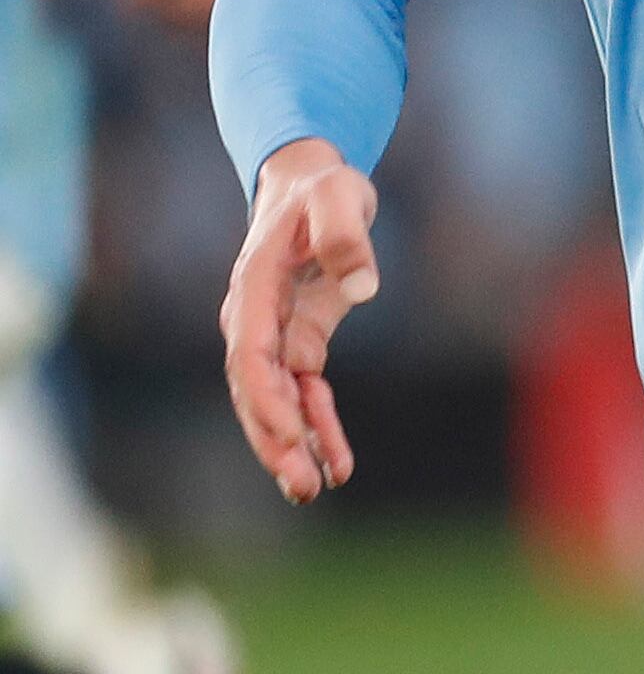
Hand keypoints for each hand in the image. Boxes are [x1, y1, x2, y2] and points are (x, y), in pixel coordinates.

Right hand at [221, 141, 379, 505]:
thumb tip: (362, 287)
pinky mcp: (297, 341)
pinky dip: (319, 426)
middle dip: (275, 439)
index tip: (290, 435)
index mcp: (254, 284)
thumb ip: (347, 236)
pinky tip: (338, 462)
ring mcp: (273, 333)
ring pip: (277, 401)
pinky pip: (303, 393)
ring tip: (314, 489)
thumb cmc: (322, 188)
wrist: (310, 184)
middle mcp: (254, 317)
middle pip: (256, 389)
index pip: (251, 353)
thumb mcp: (339, 196)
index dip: (266, 398)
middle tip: (302, 486)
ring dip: (294, 445)